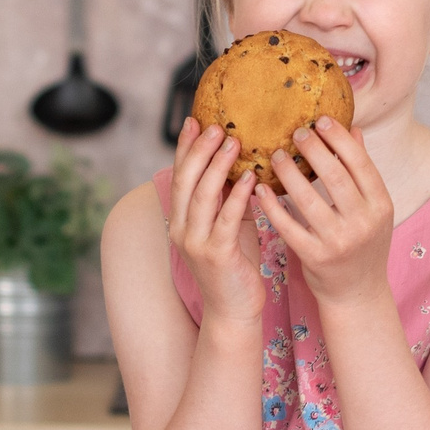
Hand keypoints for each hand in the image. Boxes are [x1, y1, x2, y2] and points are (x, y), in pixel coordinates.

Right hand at [168, 117, 262, 330]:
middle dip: (200, 150)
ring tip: (234, 143)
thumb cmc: (235, 264)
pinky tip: (250, 179)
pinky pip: (226, 219)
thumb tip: (242, 160)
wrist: (234, 310)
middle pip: (186, 180)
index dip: (185, 147)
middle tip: (216, 126)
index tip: (194, 120)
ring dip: (218, 166)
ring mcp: (196, 243)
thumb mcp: (228, 224)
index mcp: (181, 219)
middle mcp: (182, 229)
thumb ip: (227, 197)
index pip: (179, 175)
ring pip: (202, 196)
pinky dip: (237, 196)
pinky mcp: (216, 255)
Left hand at [256, 117, 392, 309]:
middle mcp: (363, 222)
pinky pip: (288, 225)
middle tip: (294, 132)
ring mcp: (339, 241)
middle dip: (312, 149)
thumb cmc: (362, 244)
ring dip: (287, 173)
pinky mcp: (315, 257)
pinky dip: (272, 205)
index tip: (320, 120)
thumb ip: (362, 171)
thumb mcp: (373, 209)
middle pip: (335, 176)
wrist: (358, 293)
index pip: (360, 163)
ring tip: (274, 155)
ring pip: (308, 199)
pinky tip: (260, 189)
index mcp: (381, 205)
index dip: (339, 139)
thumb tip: (353, 129)